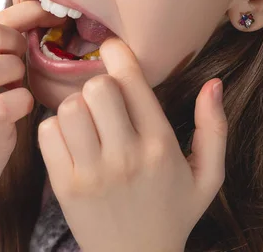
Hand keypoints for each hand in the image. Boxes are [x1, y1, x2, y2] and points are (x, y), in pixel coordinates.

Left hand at [38, 38, 227, 251]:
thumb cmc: (172, 213)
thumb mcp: (207, 176)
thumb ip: (214, 128)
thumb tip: (214, 84)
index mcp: (161, 146)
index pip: (132, 81)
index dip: (118, 53)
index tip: (112, 48)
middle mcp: (125, 156)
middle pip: (96, 88)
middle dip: (99, 85)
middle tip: (104, 100)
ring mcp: (91, 173)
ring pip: (69, 108)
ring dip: (76, 107)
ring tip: (88, 122)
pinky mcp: (64, 186)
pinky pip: (47, 133)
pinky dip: (55, 129)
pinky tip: (71, 141)